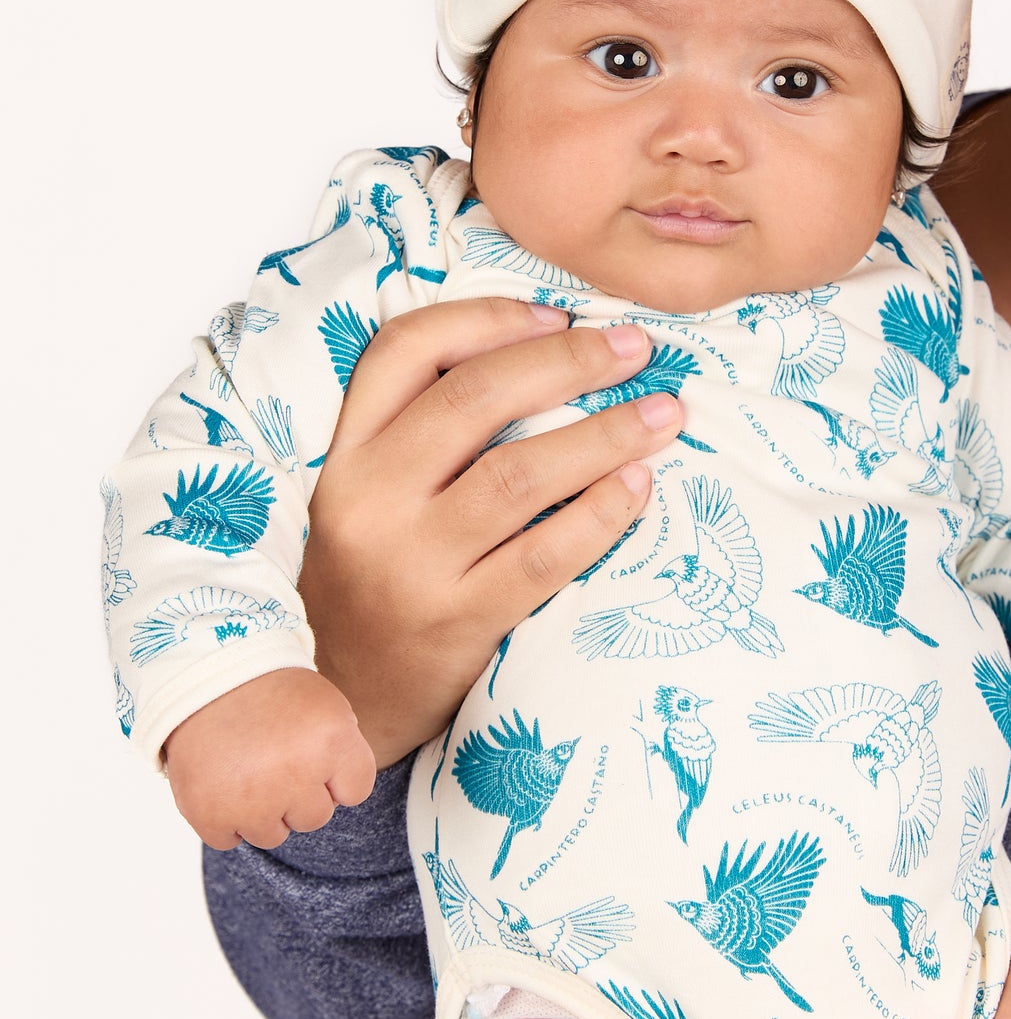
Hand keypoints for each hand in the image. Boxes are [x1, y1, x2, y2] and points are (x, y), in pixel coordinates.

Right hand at [163, 670, 376, 849]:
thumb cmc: (271, 692)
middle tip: (273, 758)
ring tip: (245, 768)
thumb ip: (346, 755)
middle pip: (314, 818)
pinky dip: (222, 818)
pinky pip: (228, 839)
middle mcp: (295, 774)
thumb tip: (341, 798)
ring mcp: (251, 799)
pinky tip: (220, 782)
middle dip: (297, 794)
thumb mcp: (327, 706)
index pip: (355, 792)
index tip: (313, 753)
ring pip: (272, 835)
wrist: (204, 674)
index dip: (334, 774)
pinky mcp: (209, 813)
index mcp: (332, 741)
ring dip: (260, 811)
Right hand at [298, 299, 683, 764]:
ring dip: (607, 433)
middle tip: (636, 349)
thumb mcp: (365, 497)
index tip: (558, 315)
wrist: (338, 704)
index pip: (404, 350)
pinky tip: (639, 488)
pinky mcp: (456, 622)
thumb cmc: (370, 584)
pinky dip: (601, 513)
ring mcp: (411, 564)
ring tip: (663, 415)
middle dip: (570, 360)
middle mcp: (368, 499)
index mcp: (343, 454)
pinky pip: (546, 554)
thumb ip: (419, 432)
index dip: (487, 318)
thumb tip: (541, 349)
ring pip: (521, 471)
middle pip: (476, 396)